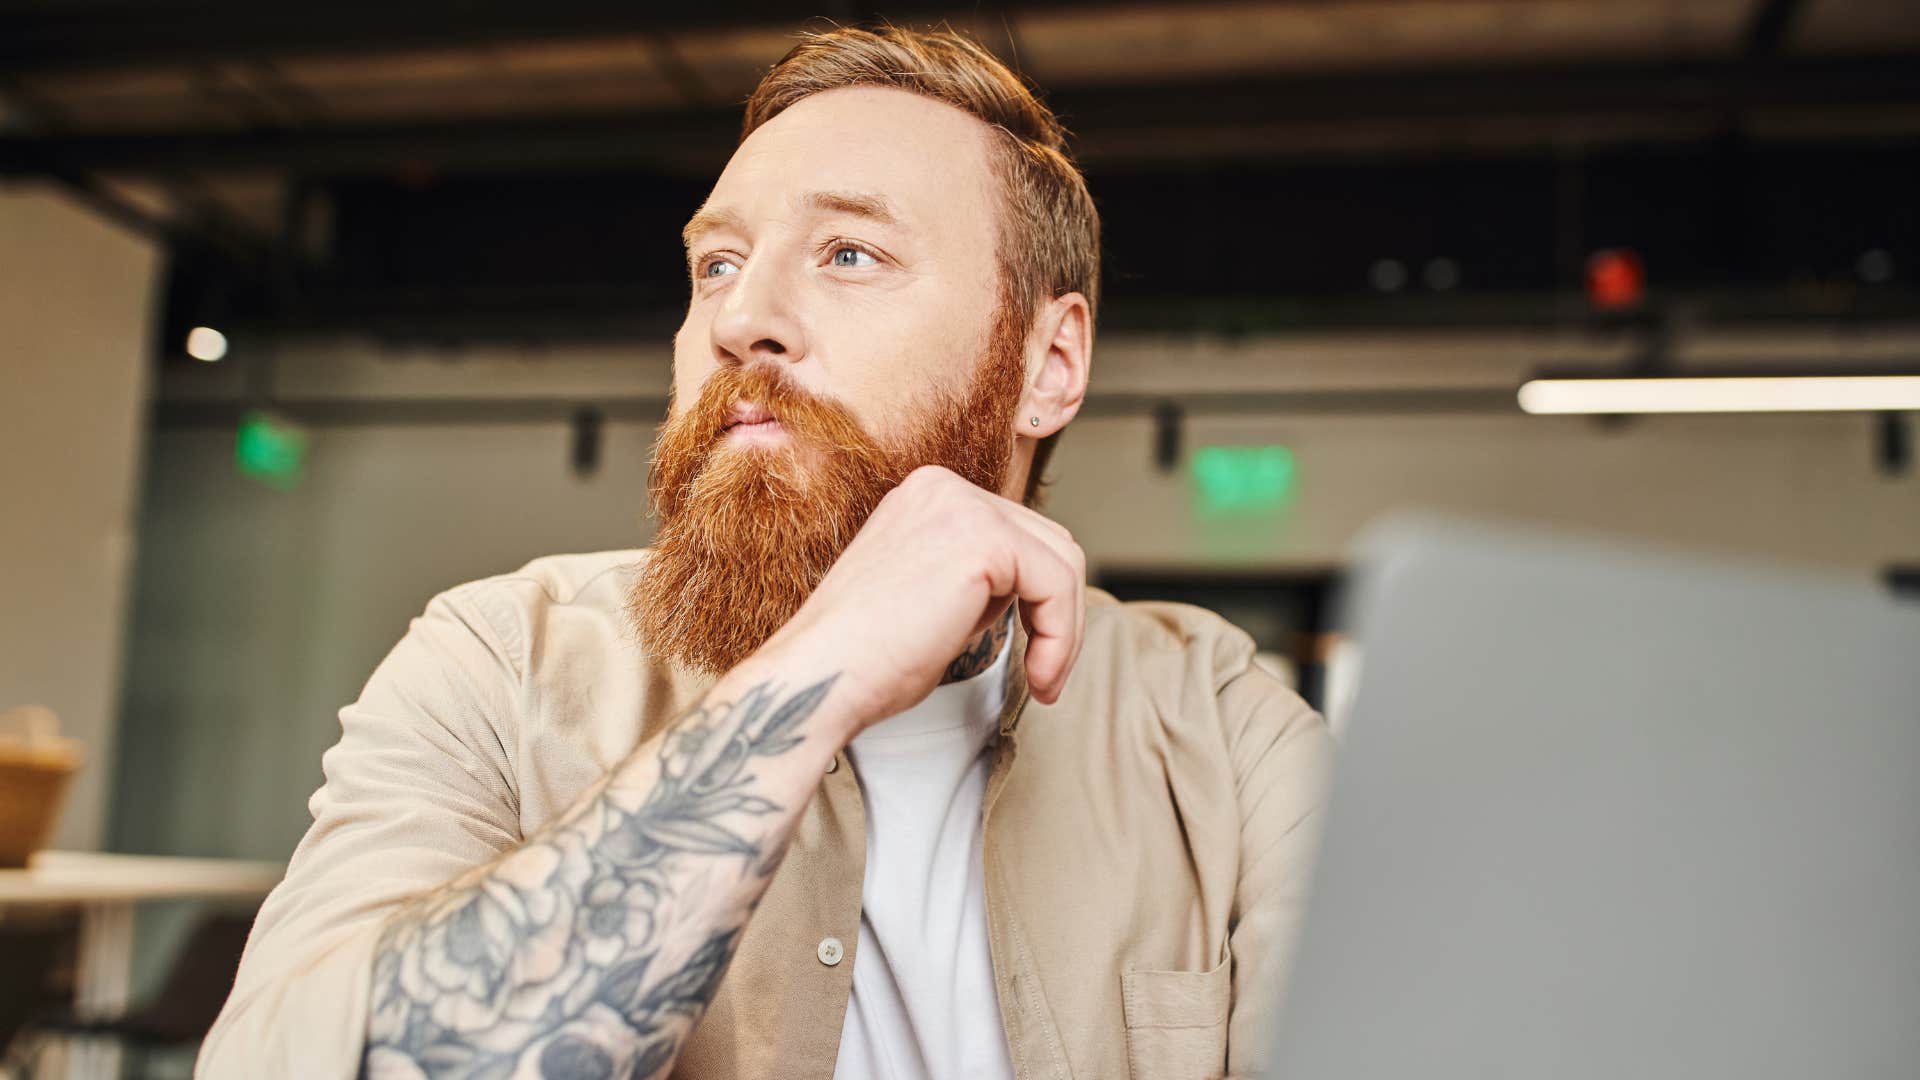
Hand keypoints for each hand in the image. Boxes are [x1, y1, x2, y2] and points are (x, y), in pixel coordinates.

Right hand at [755, 465, 1086, 731]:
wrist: (820, 678)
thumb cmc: (861, 660)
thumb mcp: (929, 599)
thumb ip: (976, 580)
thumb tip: (1033, 592)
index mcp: (926, 497)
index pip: (1018, 535)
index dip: (1039, 600)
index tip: (1033, 657)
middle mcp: (943, 488)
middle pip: (1049, 541)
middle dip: (1059, 613)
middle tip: (1046, 672)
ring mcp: (961, 505)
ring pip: (1062, 563)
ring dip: (1064, 630)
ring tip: (1043, 679)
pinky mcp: (982, 539)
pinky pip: (1058, 586)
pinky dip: (1062, 637)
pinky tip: (1039, 674)